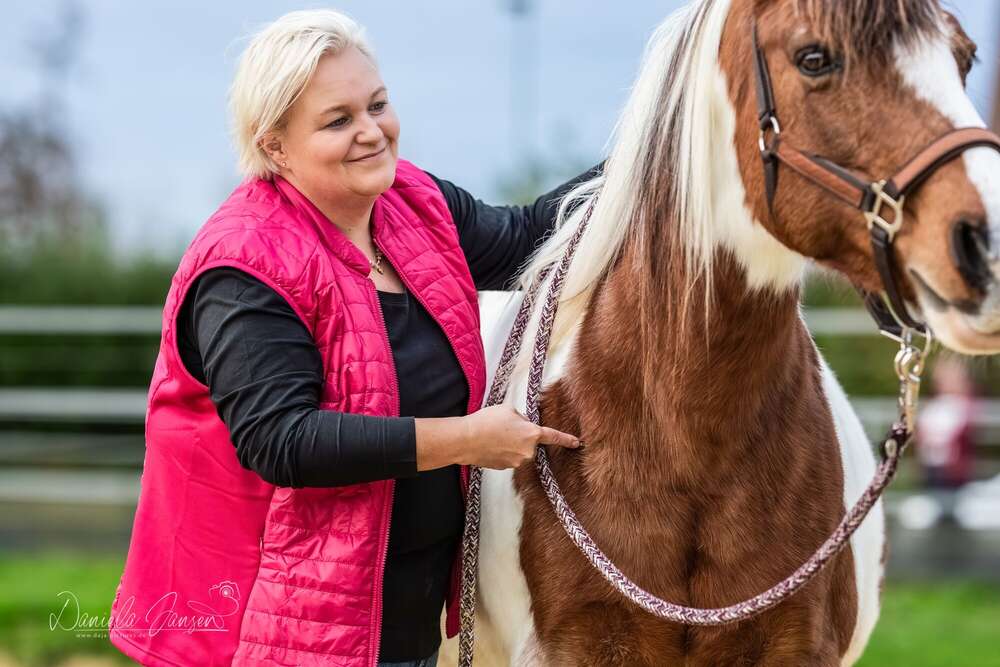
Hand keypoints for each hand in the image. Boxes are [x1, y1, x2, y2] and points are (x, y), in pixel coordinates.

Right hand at [459, 405, 580, 469]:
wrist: (465, 440)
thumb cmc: (486, 422)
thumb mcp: (508, 410)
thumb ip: (522, 418)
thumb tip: (523, 425)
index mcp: (532, 434)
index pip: (553, 436)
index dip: (566, 440)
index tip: (577, 443)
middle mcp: (527, 451)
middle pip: (530, 442)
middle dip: (521, 435)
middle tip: (504, 427)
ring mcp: (516, 462)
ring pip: (518, 450)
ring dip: (510, 443)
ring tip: (493, 435)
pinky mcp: (504, 468)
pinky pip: (508, 457)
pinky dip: (501, 451)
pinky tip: (490, 444)